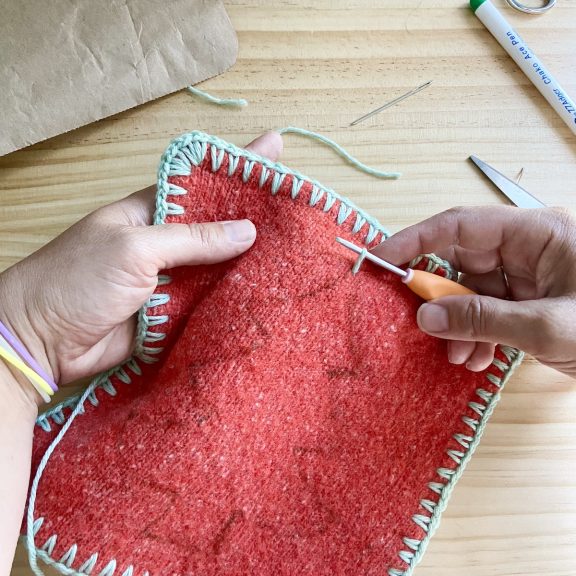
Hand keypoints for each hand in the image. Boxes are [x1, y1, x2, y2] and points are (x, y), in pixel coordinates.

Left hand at [0, 132, 282, 405]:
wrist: (42, 342)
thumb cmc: (75, 280)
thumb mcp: (134, 248)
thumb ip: (192, 240)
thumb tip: (246, 231)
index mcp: (149, 213)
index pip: (200, 182)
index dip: (235, 165)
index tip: (274, 147)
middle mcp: (163, 243)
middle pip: (216, 226)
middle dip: (253, 217)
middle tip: (297, 207)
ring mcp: (169, 279)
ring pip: (217, 267)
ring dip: (248, 262)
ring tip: (294, 248)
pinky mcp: (172, 313)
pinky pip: (209, 303)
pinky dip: (233, 299)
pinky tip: (265, 291)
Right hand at [372, 206, 575, 376]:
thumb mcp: (549, 326)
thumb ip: (483, 320)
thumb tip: (425, 317)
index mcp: (536, 233)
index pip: (459, 226)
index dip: (414, 240)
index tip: (379, 259)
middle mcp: (527, 250)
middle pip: (461, 261)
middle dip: (440, 296)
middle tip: (421, 324)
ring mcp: (528, 277)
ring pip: (471, 293)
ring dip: (459, 325)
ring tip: (460, 356)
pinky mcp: (530, 303)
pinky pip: (488, 313)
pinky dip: (476, 336)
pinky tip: (478, 359)